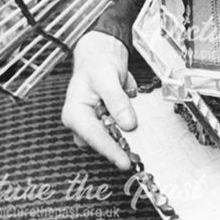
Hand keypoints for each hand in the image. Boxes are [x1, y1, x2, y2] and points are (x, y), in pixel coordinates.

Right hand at [61, 31, 136, 170]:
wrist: (103, 57)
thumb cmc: (97, 64)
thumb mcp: (106, 77)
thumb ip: (117, 100)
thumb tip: (128, 124)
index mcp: (75, 114)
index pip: (94, 136)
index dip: (110, 151)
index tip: (124, 162)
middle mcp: (84, 124)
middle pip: (103, 143)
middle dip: (121, 149)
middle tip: (139, 157)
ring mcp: (97, 125)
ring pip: (113, 141)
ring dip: (128, 142)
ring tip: (144, 144)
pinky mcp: (109, 124)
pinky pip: (121, 133)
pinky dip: (133, 133)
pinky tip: (143, 131)